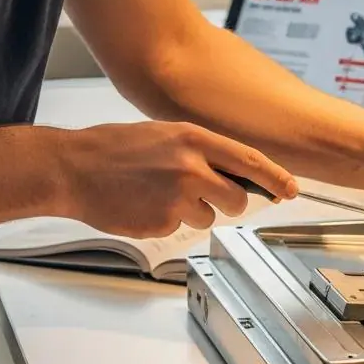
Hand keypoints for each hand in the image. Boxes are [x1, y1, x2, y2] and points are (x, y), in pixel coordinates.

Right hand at [57, 121, 297, 237]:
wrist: (72, 168)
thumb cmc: (116, 149)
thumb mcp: (166, 136)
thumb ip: (203, 151)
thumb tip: (238, 171)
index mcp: (194, 139)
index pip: (249, 161)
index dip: (275, 178)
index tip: (291, 189)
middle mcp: (191, 167)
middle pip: (238, 199)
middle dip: (229, 203)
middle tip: (206, 196)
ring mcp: (177, 197)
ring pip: (209, 216)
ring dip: (192, 212)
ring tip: (159, 194)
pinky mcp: (163, 221)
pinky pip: (180, 228)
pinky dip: (167, 220)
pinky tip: (145, 204)